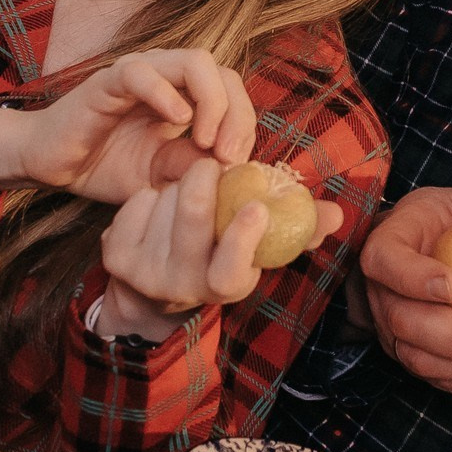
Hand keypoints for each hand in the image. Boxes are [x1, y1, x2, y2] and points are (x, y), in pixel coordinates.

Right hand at [0, 49, 253, 202]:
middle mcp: (166, 77)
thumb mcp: (162, 176)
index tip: (240, 163)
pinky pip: (141, 72)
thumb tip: (237, 171)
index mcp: (184, 95)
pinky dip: (165, 93)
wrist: (53, 168)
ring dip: (212, 101)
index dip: (245, 123)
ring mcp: (139, 74)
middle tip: (229, 155)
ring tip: (207, 142)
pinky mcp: (107, 81)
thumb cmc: (108, 167)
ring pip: (194, 62)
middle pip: (222, 73)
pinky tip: (177, 122)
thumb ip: (196, 168)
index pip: (232, 91)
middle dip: (237, 113)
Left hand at [91, 157, 346, 337]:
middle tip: (211, 165)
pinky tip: (159, 208)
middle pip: (191, 220)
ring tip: (186, 195)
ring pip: (164, 201)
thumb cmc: (219, 253)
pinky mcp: (115, 257)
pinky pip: (136, 202)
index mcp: (226, 285)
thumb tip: (336, 215)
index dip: (241, 239)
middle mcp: (183, 286)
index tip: (255, 207)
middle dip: (202, 180)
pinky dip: (151, 193)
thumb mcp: (258, 247)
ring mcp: (145, 274)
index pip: (230, 270)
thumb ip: (299, 228)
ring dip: (178, 185)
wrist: (156, 286)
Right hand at [358, 186, 451, 393]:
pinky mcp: (407, 353)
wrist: (423, 250)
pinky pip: (431, 375)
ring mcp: (389, 327)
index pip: (386, 262)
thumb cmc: (449, 222)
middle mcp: (380, 291)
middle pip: (404, 321)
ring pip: (416, 356)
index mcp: (386, 245)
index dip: (413, 278)